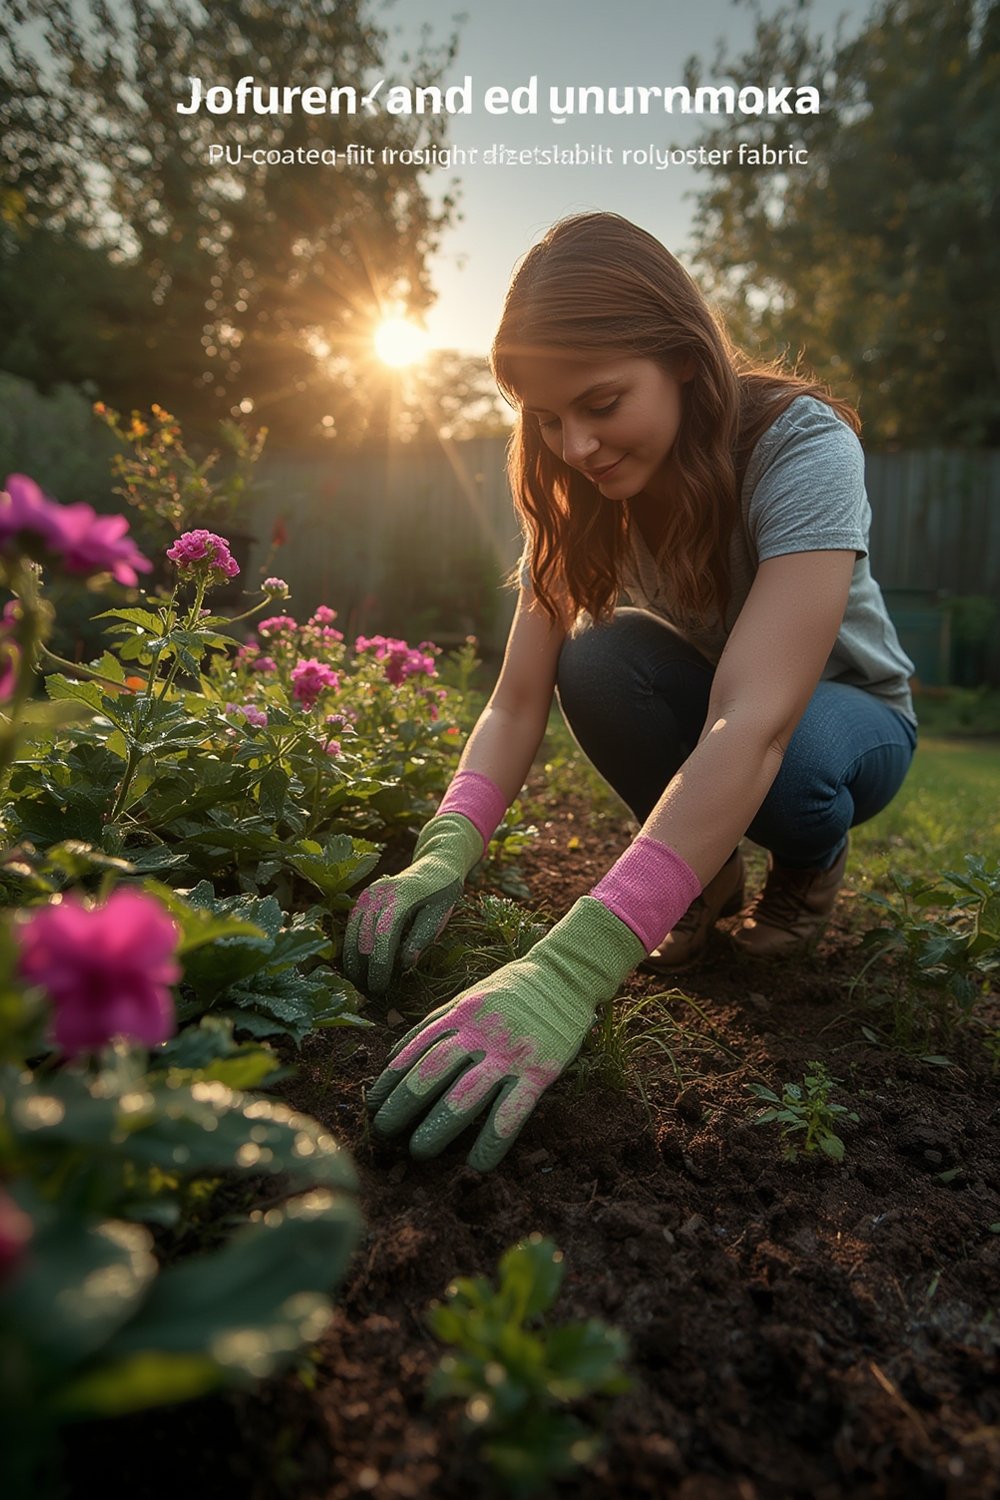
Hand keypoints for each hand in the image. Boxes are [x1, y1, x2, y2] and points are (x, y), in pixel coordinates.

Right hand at [343, 813, 482, 994]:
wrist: (435, 863)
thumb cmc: (442, 893)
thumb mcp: (439, 914)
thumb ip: (422, 936)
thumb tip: (405, 964)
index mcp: (403, 895)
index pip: (383, 933)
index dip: (379, 962)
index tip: (380, 985)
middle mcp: (381, 891)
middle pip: (364, 933)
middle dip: (364, 965)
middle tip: (370, 991)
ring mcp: (370, 891)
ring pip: (353, 929)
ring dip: (353, 957)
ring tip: (359, 982)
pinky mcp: (365, 895)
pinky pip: (353, 922)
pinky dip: (351, 943)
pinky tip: (355, 962)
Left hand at [365, 896, 644, 1170]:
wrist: (566, 976)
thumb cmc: (511, 990)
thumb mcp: (469, 996)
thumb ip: (435, 1024)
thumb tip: (394, 1057)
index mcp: (460, 1013)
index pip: (415, 1050)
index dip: (390, 1080)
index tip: (372, 1104)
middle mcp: (480, 1032)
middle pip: (432, 1073)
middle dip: (403, 1106)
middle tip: (384, 1132)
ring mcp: (510, 1052)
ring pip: (466, 1096)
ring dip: (438, 1127)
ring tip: (419, 1150)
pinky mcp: (540, 1070)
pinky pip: (512, 1112)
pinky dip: (492, 1141)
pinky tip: (477, 1164)